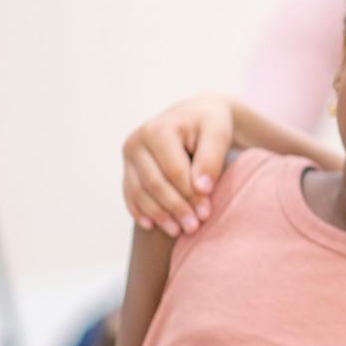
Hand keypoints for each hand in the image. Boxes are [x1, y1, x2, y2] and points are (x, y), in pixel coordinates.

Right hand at [122, 93, 234, 235]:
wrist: (195, 114)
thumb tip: (201, 189)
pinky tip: (153, 226)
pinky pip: (130, 193)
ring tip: (179, 231)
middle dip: (175, 209)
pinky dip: (140, 211)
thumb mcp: (218, 133)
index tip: (206, 214)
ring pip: (140, 192)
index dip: (190, 195)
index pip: (174, 172)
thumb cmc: (210, 124)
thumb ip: (211, 158)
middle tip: (194, 228)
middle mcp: (137, 141)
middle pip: (155, 184)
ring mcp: (129, 156)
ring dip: (159, 215)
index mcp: (158, 130)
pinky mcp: (127, 167)